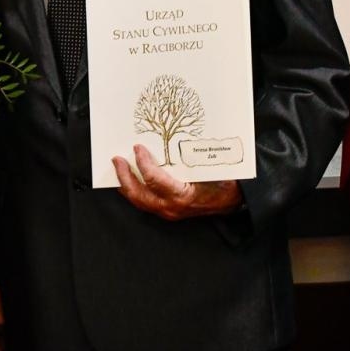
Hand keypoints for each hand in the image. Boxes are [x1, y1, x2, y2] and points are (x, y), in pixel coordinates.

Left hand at [112, 145, 241, 220]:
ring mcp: (168, 212)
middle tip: (117, 159)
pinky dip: (134, 191)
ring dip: (126, 184)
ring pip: (139, 201)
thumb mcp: (210, 168)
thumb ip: (191, 158)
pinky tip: (129, 181)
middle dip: (125, 177)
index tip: (138, 148)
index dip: (143, 163)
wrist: (232, 201)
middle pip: (139, 194)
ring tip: (118, 169)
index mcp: (182, 195)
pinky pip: (145, 203)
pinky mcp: (167, 211)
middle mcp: (172, 207)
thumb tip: (174, 139)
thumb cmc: (223, 183)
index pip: (155, 180)